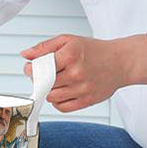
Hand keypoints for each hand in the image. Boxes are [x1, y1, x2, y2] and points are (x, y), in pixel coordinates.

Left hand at [20, 33, 146, 110]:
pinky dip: (58, 101)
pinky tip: (63, 92)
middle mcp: (76, 73)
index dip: (31, 69)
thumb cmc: (94, 51)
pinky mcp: (87, 100)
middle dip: (39, 80)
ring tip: (56, 82)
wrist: (121, 62)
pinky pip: (62, 107)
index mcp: (70, 55)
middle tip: (45, 75)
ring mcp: (82, 88)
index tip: (31, 68)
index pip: (40, 68)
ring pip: (51, 97)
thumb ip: (45, 47)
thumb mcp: (68, 41)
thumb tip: (25, 55)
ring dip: (49, 91)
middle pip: (44, 84)